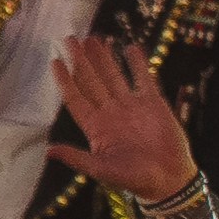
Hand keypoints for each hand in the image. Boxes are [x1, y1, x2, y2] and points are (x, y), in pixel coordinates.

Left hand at [43, 35, 197, 200]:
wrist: (168, 179)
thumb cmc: (133, 179)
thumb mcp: (101, 170)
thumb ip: (77, 158)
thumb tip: (49, 152)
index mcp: (96, 127)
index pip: (75, 98)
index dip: (65, 81)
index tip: (55, 61)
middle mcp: (110, 113)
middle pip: (92, 81)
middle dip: (81, 61)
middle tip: (71, 40)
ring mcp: (131, 106)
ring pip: (114, 76)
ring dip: (104, 58)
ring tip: (94, 38)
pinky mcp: (153, 104)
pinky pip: (143, 79)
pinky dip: (137, 64)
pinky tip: (130, 48)